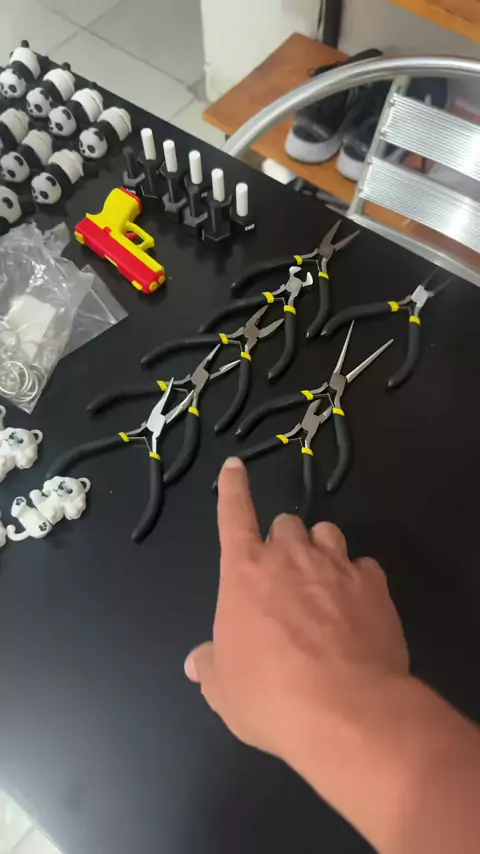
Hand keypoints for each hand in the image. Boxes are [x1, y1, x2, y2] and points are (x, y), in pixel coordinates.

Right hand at [185, 457, 408, 767]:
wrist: (344, 709)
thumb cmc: (269, 696)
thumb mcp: (224, 689)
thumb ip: (209, 666)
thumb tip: (195, 661)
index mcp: (245, 572)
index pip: (233, 516)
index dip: (232, 489)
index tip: (235, 466)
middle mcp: (290, 557)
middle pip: (286, 524)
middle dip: (283, 543)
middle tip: (285, 577)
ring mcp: (335, 566)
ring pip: (326, 533)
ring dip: (320, 550)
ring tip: (322, 581)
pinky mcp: (373, 584)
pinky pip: (363, 566)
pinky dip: (356, 579)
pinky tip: (357, 606)